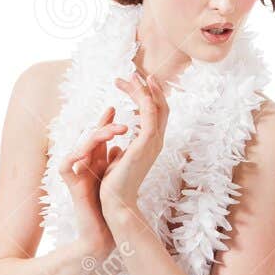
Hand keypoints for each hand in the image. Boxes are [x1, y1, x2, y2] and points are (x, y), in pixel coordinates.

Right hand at [56, 107, 127, 254]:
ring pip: (80, 147)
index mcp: (96, 163)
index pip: (100, 137)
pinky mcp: (72, 186)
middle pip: (90, 138)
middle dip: (103, 126)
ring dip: (97, 137)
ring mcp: (78, 174)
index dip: (106, 122)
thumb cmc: (109, 210)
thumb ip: (114, 163)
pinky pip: (65, 166)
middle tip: (121, 122)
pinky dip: (74, 156)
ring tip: (115, 132)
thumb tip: (119, 148)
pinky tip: (86, 150)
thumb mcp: (115, 181)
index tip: (114, 108)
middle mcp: (85, 166)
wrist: (103, 234)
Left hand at [99, 71, 169, 218]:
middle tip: (134, 73)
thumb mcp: (118, 160)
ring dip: (144, 89)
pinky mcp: (145, 144)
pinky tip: (136, 88)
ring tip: (132, 75)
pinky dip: (145, 99)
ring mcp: (153, 142)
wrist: (116, 201)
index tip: (134, 84)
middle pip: (160, 107)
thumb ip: (121, 149)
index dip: (148, 96)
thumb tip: (117, 144)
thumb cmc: (115, 184)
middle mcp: (155, 141)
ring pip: (155, 107)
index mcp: (150, 144)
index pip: (154, 115)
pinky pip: (150, 114)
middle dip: (148, 88)